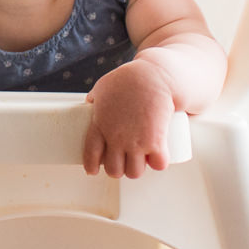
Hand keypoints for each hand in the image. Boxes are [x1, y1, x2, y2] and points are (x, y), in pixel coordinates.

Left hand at [82, 57, 177, 177]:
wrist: (154, 76)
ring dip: (138, 168)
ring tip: (141, 160)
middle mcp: (116, 137)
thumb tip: (90, 101)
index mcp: (100, 125)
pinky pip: (158, 165)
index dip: (91, 166)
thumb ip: (95, 97)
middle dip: (119, 169)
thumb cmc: (128, 78)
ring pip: (135, 172)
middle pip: (114, 170)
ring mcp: (136, 141)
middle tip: (124, 161)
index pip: (91, 155)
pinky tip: (158, 158)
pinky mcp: (156, 141)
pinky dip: (159, 163)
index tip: (93, 170)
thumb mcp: (103, 86)